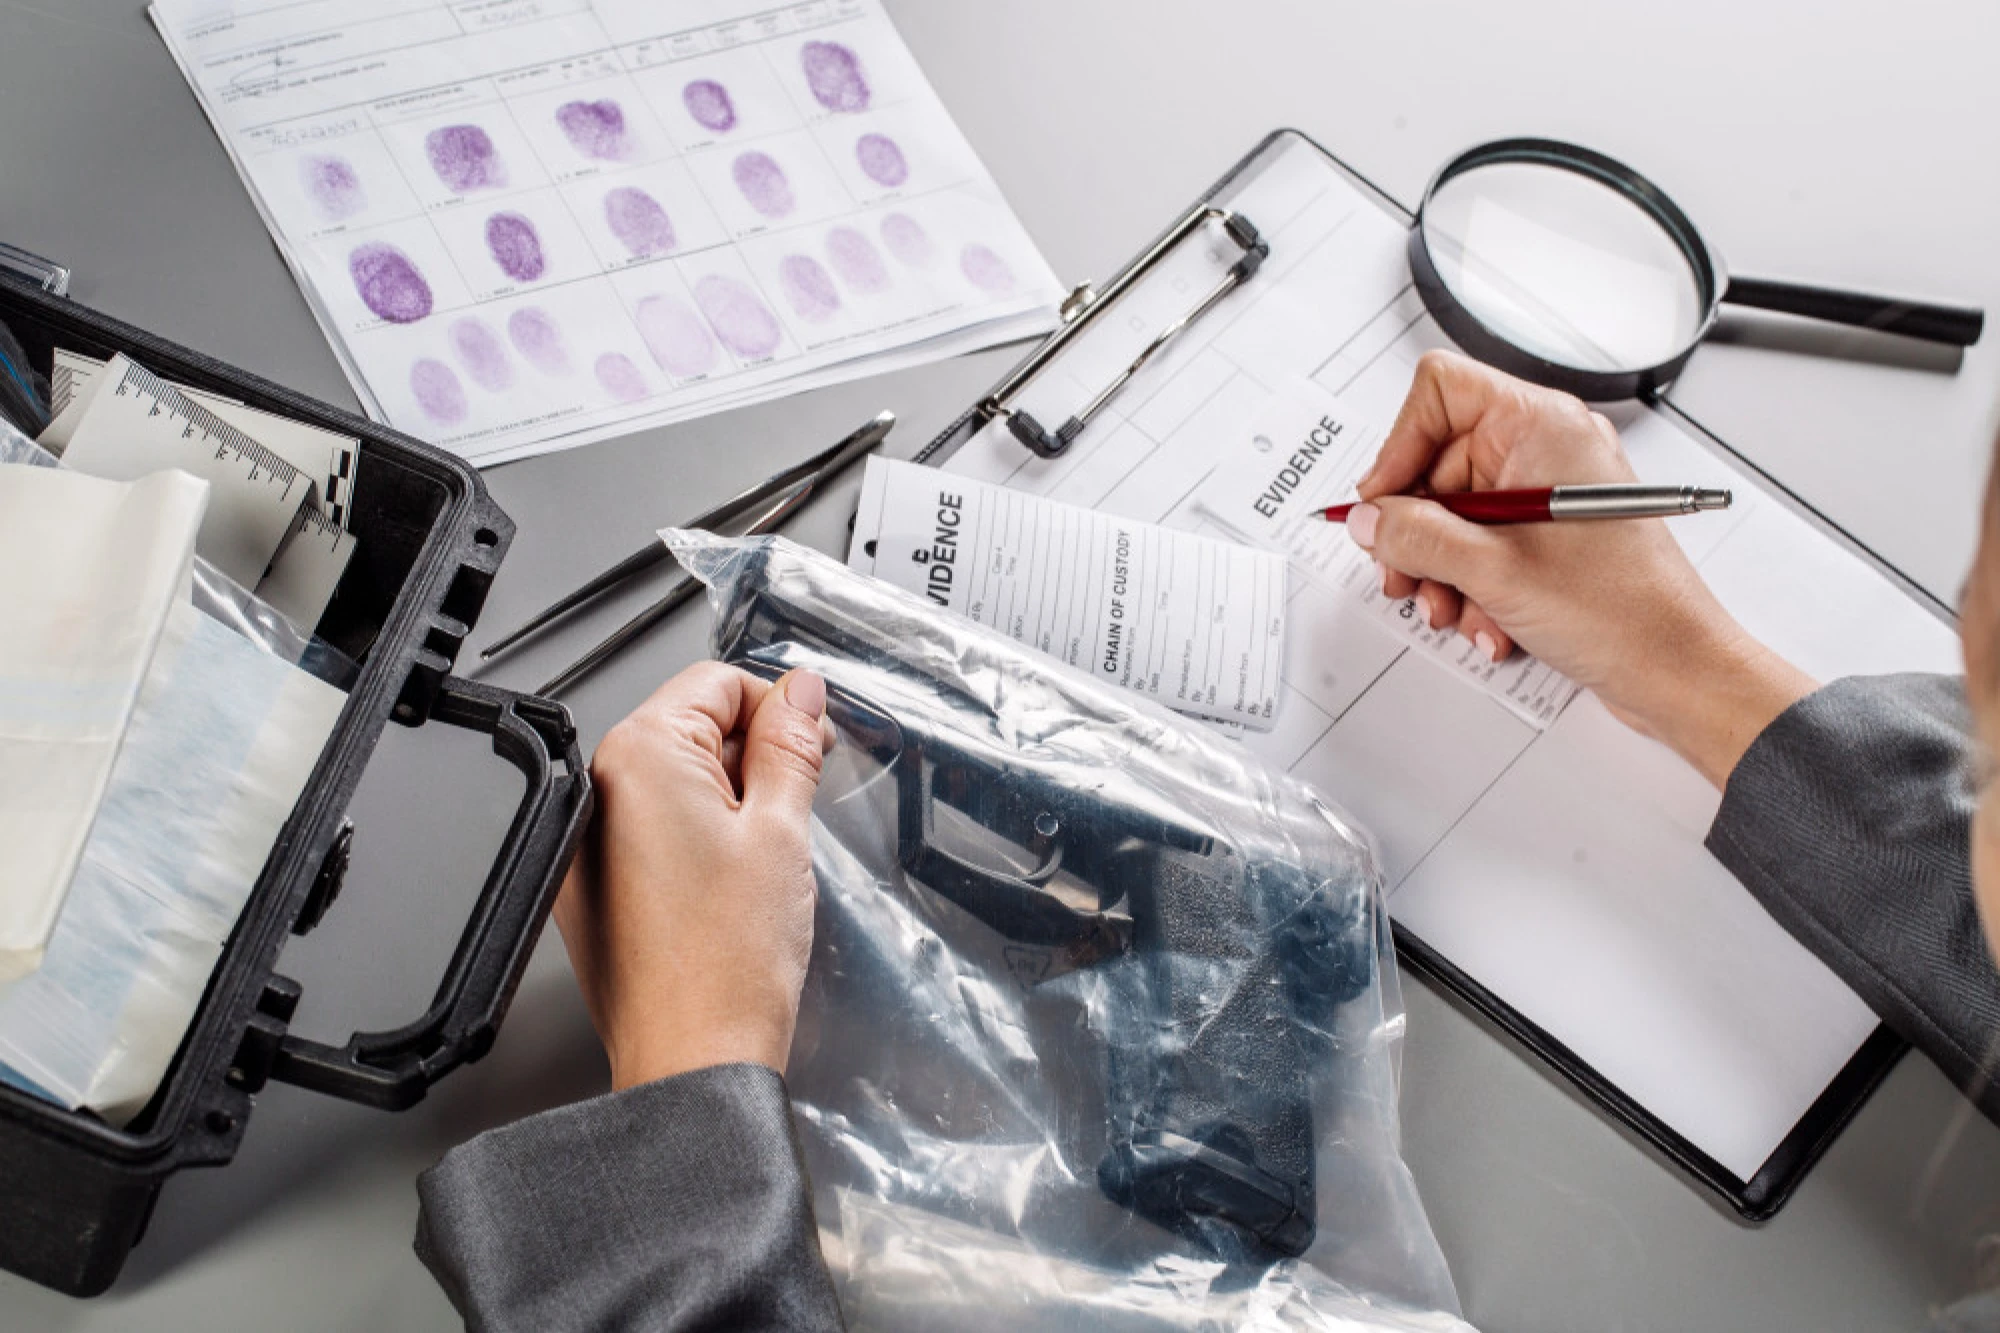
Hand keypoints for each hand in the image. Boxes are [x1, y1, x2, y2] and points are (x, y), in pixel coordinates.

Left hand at [554, 662, 828, 1089]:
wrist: (693, 1061)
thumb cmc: (728, 962)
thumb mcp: (782, 830)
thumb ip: (790, 744)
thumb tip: (799, 691)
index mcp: (639, 757)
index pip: (718, 682)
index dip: (778, 709)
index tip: (812, 746)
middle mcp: (600, 789)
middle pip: (693, 726)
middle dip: (753, 757)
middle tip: (795, 813)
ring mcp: (590, 841)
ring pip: (677, 781)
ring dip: (729, 801)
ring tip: (761, 862)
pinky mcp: (593, 885)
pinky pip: (652, 830)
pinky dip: (697, 841)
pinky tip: (730, 887)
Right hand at [1348, 349, 1813, 786]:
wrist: (1678, 670)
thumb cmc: (1623, 611)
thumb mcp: (1493, 570)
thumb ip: (1415, 536)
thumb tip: (1369, 520)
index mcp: (1542, 426)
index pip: (1441, 392)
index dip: (1399, 445)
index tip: (1383, 502)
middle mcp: (1547, 448)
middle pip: (1438, 462)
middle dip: (1416, 529)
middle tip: (1403, 572)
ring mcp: (1549, 493)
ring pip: (1456, 513)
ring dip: (1441, 568)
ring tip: (1451, 607)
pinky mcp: (1551, 536)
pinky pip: (1484, 545)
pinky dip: (1472, 585)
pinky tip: (1486, 622)